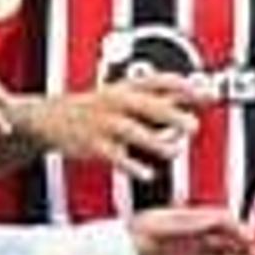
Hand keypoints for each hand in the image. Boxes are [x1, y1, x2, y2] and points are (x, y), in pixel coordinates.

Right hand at [26, 75, 209, 169]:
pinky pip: (115, 156)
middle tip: (193, 126)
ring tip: (174, 151)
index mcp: (126, 87)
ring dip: (156, 143)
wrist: (48, 118)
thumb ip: (155, 100)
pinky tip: (146, 173)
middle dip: (172, 115)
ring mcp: (103, 123)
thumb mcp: (121, 96)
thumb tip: (191, 100)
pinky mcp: (93, 144)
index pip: (160, 80)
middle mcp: (116, 102)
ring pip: (132, 131)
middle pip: (148, 105)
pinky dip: (132, 166)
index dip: (185, 87)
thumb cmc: (92, 109)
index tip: (206, 94)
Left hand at [121, 206, 254, 254]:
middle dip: (244, 250)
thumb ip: (188, 223)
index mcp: (181, 221)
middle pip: (221, 241)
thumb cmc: (125, 240)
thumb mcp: (156, 227)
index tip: (253, 241)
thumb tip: (219, 219)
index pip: (219, 220)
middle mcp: (183, 238)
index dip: (238, 230)